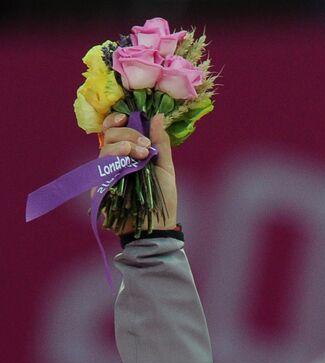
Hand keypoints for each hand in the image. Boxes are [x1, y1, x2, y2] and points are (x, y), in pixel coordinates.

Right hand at [97, 111, 177, 232]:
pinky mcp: (101, 188)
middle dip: (127, 135)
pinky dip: (113, 163)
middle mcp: (115, 161)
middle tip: (145, 146)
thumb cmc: (162, 199)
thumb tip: (158, 115)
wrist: (158, 226)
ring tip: (141, 156)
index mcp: (128, 153)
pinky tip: (126, 165)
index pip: (114, 130)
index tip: (126, 118)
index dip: (116, 120)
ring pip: (104, 150)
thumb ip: (161, 142)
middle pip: (109, 136)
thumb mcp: (165, 167)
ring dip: (123, 147)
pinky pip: (100, 170)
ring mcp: (107, 174)